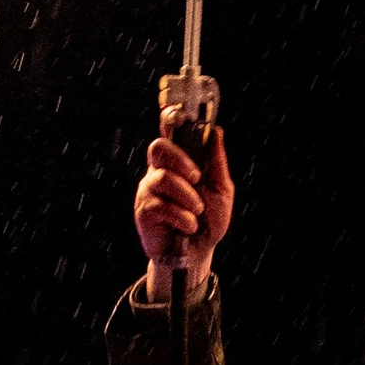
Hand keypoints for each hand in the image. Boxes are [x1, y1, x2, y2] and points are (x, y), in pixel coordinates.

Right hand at [138, 121, 234, 297]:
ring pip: (163, 177)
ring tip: (197, 212)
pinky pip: (161, 204)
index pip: (169, 133)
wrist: (197, 253)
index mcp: (179, 162)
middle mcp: (160, 172)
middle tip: (197, 176)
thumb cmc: (208, 220)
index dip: (170, 119)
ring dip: (188, 196)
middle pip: (159, 147)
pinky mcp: (143, 210)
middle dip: (180, 158)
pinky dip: (182, 216)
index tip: (176, 111)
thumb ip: (216, 161)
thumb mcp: (221, 190)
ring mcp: (149, 190)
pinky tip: (187, 226)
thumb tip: (215, 130)